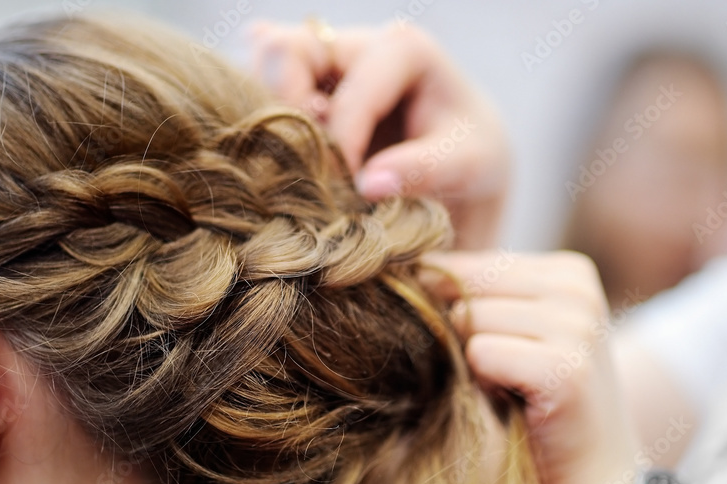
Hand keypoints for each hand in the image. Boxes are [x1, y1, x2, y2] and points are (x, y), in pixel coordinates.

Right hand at [247, 20, 511, 248]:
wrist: (460, 163)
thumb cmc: (471, 159)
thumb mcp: (469, 166)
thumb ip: (424, 170)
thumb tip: (366, 184)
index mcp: (403, 49)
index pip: (349, 92)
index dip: (343, 149)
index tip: (351, 197)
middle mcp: (355, 43)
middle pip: (286, 54)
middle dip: (289, 117)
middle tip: (309, 174)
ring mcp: (321, 63)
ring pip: (259, 69)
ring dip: (269, 119)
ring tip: (298, 168)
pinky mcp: (299, 89)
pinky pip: (256, 88)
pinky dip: (258, 118)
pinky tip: (274, 153)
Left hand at [421, 250, 640, 483]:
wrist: (599, 478)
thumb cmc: (544, 403)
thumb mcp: (520, 332)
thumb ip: (480, 295)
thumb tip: (415, 267)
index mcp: (570, 270)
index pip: (472, 264)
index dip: (461, 312)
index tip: (501, 352)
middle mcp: (579, 288)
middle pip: (467, 290)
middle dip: (468, 336)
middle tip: (510, 376)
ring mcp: (577, 326)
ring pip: (470, 320)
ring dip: (479, 364)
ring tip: (517, 389)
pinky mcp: (564, 368)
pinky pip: (481, 354)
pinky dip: (487, 385)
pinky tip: (521, 404)